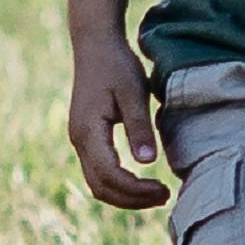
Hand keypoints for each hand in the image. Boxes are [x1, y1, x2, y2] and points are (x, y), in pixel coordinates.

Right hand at [65, 32, 168, 209]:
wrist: (95, 46)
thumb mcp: (134, 93)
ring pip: (96, 183)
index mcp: (89, 131)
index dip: (136, 189)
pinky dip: (118, 184)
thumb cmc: (117, 66)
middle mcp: (79, 140)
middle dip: (132, 199)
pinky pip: (97, 172)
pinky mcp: (86, 138)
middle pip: (100, 186)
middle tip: (165, 197)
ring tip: (156, 194)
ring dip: (125, 195)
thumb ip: (139, 127)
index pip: (110, 175)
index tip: (163, 189)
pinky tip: (140, 182)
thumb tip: (147, 161)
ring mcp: (79, 140)